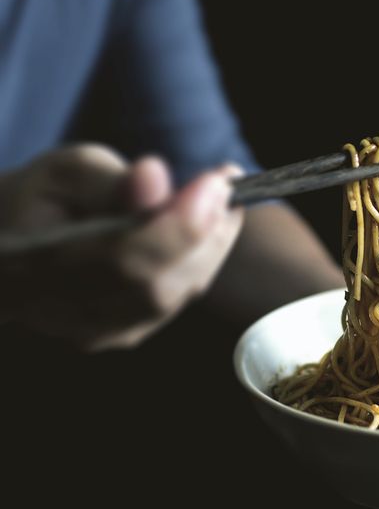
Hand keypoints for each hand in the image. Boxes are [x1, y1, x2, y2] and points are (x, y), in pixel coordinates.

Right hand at [0, 145, 244, 348]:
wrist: (14, 251)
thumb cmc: (38, 203)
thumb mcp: (62, 173)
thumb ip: (108, 180)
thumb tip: (155, 178)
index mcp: (38, 268)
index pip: (125, 260)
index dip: (180, 224)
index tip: (218, 180)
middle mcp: (67, 313)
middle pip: (157, 285)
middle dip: (206, 232)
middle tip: (228, 184)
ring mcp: (96, 332)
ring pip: (173, 295)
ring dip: (209, 245)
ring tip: (221, 199)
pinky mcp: (122, 335)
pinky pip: (174, 300)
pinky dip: (199, 260)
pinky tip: (207, 227)